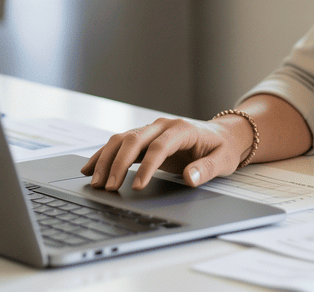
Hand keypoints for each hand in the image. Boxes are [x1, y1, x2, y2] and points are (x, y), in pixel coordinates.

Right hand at [80, 116, 249, 190]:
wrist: (221, 135)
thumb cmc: (222, 148)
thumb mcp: (223, 160)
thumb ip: (207, 169)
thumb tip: (190, 178)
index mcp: (181, 129)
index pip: (159, 147)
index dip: (146, 167)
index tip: (136, 186)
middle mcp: (162, 125)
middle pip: (134, 139)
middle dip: (118, 163)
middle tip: (108, 188)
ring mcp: (151, 130)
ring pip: (121, 139)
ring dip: (106, 159)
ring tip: (96, 182)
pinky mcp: (144, 138)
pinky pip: (120, 145)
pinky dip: (104, 155)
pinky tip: (89, 168)